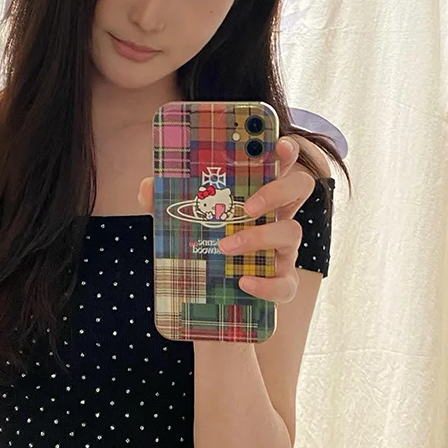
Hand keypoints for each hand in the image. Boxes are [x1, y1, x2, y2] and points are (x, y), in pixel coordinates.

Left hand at [137, 135, 313, 305]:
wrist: (213, 300)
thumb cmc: (205, 250)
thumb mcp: (183, 223)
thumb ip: (165, 203)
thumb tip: (147, 187)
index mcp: (258, 196)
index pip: (280, 164)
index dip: (286, 152)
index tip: (279, 146)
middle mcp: (277, 217)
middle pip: (299, 188)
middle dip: (277, 191)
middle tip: (249, 207)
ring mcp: (284, 250)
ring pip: (290, 232)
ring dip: (259, 237)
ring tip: (225, 247)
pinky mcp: (282, 283)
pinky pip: (285, 283)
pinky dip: (266, 284)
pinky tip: (242, 281)